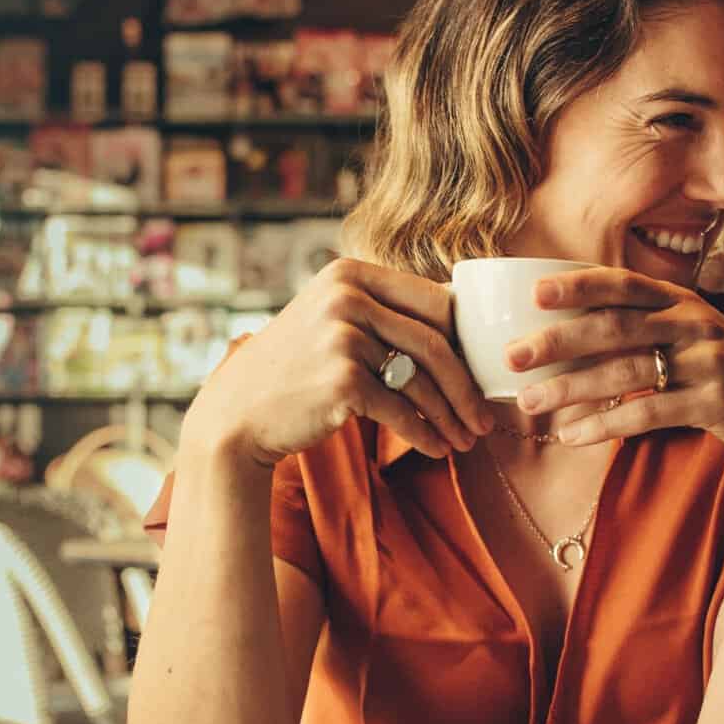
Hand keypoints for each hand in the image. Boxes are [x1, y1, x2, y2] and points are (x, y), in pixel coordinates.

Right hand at [185, 258, 492, 466]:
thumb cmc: (298, 370)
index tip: (482, 375)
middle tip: (485, 420)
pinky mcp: (341, 380)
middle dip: (467, 388)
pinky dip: (425, 435)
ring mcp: (342, 337)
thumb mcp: (333, 321)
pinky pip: (401, 411)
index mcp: (351, 274)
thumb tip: (462, 319)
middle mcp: (346, 297)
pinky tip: (437, 449)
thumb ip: (384, 312)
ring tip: (467, 441)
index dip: (467, 344)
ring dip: (451, 417)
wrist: (239, 412)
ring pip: (422, 382)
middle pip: (436, 344)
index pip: (436, 303)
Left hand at [506, 268, 723, 470]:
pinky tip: (572, 436)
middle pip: (615, 327)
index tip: (535, 291)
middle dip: (559, 341)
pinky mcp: (715, 402)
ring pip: (626, 372)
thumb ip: (646, 326)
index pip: (624, 284)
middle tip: (513, 357)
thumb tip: (570, 333)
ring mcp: (707, 362)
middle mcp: (694, 324)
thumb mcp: (692, 336)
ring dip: (571, 388)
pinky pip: (648, 413)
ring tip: (529, 402)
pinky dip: (606, 425)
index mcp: (683, 301)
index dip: (580, 285)